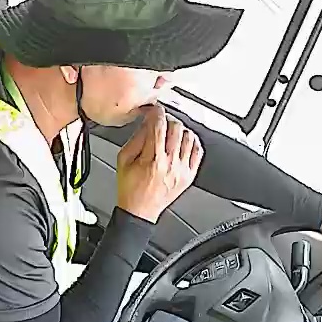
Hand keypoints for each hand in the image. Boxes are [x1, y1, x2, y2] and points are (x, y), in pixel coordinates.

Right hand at [116, 104, 202, 222]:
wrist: (140, 210)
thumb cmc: (130, 188)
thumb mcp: (123, 160)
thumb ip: (135, 139)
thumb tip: (146, 123)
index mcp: (152, 159)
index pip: (159, 125)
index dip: (157, 113)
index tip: (154, 111)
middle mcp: (170, 163)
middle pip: (176, 128)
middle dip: (168, 119)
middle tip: (162, 121)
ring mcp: (182, 169)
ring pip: (189, 137)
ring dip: (180, 130)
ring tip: (172, 131)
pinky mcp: (189, 175)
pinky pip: (198, 151)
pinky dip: (193, 142)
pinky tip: (184, 141)